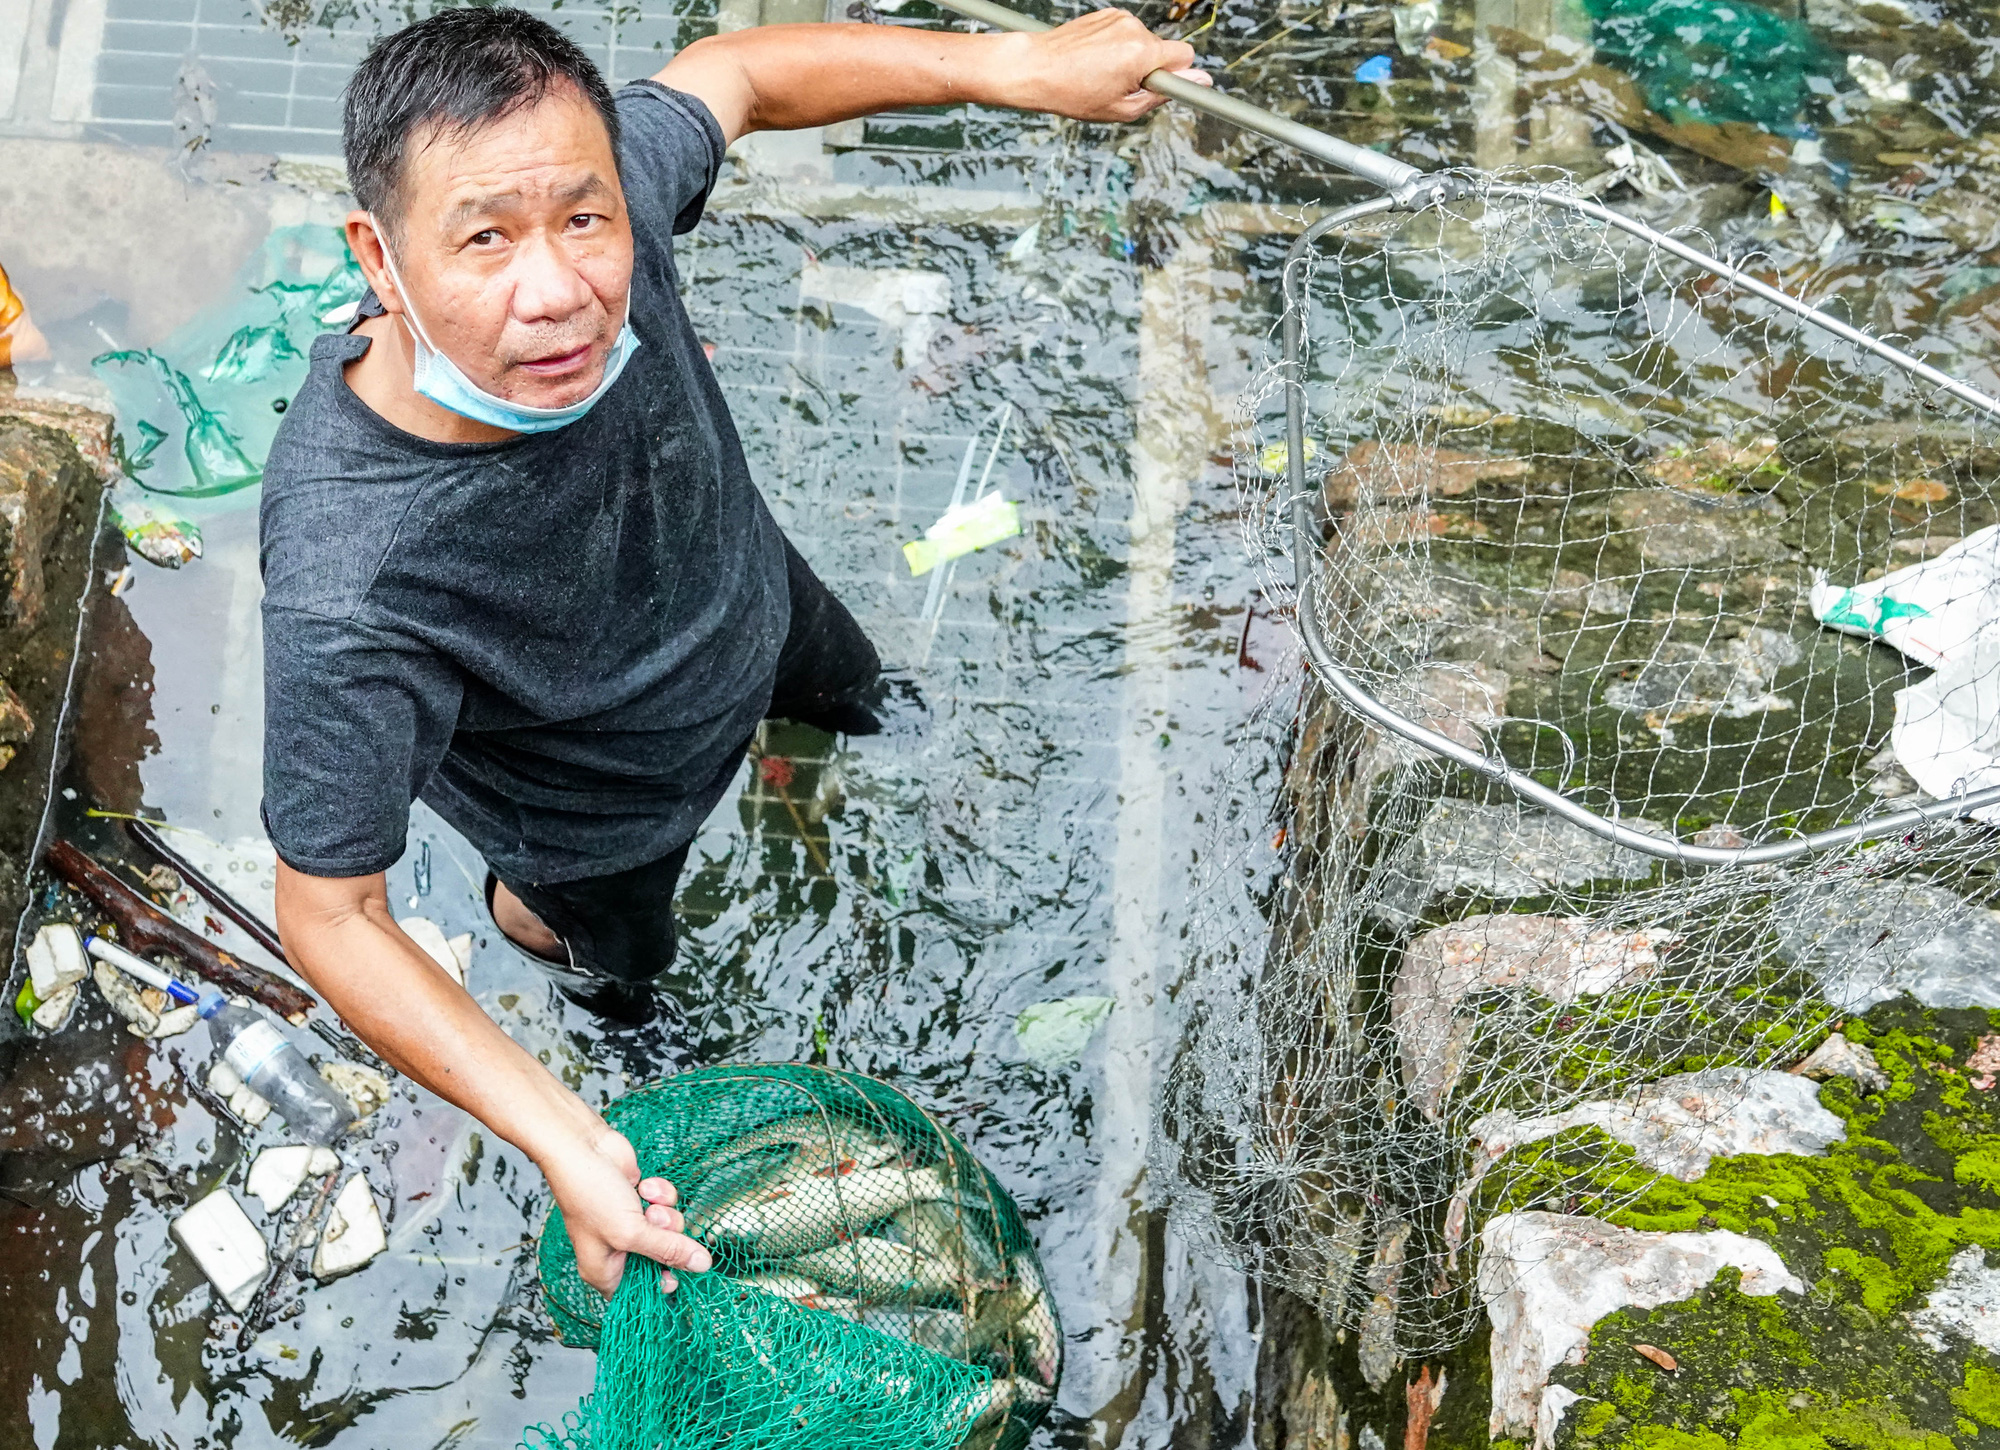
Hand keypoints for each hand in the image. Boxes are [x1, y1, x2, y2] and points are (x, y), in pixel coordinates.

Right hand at [539, 1123, 712, 1296]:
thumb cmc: (590, 1194)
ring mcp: (632, 1224)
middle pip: (665, 1258)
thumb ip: (669, 1250)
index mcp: (606, 1271)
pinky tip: (644, 1185)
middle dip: (667, 1237)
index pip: (644, 1292)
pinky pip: (667, 1204)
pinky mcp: (641, 1200)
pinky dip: (660, 1193)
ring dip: (664, 1211)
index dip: (663, 1281)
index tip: (676, 1268)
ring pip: (670, 1228)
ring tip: (645, 1200)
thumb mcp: (630, 1231)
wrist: (583, 1147)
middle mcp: (619, 1250)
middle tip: (655, 1222)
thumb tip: (702, 1266)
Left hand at [1001, 9, 1211, 122]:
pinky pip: (1126, 33)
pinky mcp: (1106, 14)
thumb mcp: (1122, 109)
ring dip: (1133, 58)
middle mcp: (1134, 29)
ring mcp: (1119, 18)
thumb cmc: (1074, 93)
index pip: (1185, 57)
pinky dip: (1117, 47)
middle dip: (1152, 69)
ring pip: (1144, 42)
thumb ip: (1162, 94)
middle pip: (1164, 49)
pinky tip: (1096, 60)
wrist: (1035, 68)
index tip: (1177, 87)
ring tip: (1103, 74)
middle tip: (1123, 86)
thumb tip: (1197, 82)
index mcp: (1142, 53)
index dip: (1181, 75)